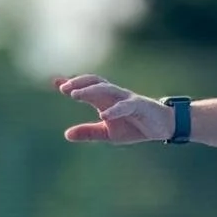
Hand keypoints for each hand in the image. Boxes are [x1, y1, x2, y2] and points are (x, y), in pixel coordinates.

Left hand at [55, 74, 172, 144]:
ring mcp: (126, 98)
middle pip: (94, 82)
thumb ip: (88, 132)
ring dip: (89, 90)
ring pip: (106, 89)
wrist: (162, 127)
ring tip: (75, 94)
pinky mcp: (139, 106)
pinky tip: (103, 115)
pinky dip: (114, 110)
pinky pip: (125, 106)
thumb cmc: (133, 127)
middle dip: (78, 83)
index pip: (85, 88)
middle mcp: (114, 95)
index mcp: (105, 100)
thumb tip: (66, 134)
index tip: (54, 82)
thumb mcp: (107, 133)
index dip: (71, 83)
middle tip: (62, 88)